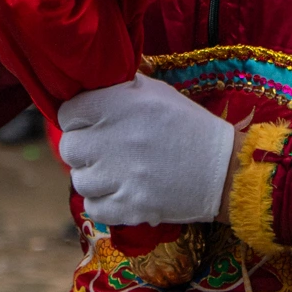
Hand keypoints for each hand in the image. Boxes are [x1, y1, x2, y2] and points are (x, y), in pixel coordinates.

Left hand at [57, 74, 238, 226]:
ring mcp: (120, 176)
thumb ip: (119, 87)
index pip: (67, 113)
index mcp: (118, 104)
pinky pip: (92, 207)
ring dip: (93, 177)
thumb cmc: (188, 125)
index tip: (90, 124)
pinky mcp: (130, 207)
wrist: (223, 169)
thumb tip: (89, 83)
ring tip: (113, 172)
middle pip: (69, 148)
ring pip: (79, 180)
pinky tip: (119, 192)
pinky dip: (102, 202)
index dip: (77, 119)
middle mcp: (114, 139)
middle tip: (102, 150)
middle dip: (82, 149)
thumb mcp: (155, 92)